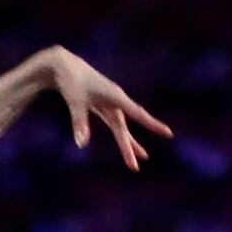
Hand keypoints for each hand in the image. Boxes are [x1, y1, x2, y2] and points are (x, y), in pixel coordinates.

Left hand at [35, 47, 173, 170]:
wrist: (64, 66)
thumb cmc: (71, 82)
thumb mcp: (75, 102)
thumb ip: (80, 123)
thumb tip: (82, 145)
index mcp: (116, 97)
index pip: (137, 114)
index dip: (152, 124)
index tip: (168, 133)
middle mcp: (116, 101)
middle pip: (124, 128)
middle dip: (131, 147)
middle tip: (138, 165)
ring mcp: (109, 103)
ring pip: (121, 127)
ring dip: (128, 143)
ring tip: (142, 158)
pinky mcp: (101, 105)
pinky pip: (114, 123)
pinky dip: (120, 133)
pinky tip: (126, 142)